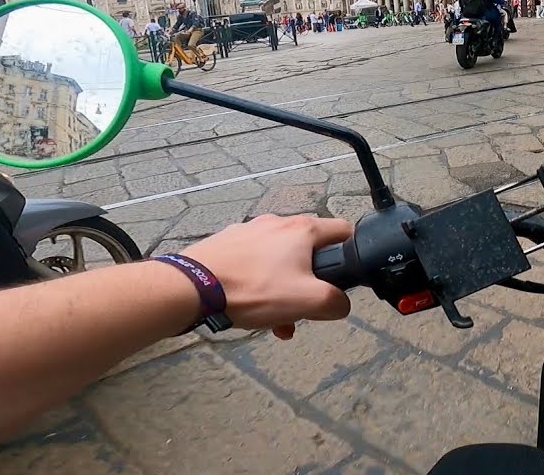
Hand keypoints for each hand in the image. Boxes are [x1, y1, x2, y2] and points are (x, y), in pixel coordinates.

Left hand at [180, 215, 352, 338]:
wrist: (191, 287)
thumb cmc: (254, 289)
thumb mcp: (307, 301)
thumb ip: (335, 303)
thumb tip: (341, 304)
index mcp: (302, 229)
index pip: (344, 230)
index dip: (351, 255)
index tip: (344, 280)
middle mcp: (278, 223)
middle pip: (309, 252)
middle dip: (311, 283)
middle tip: (302, 310)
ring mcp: (249, 231)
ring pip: (280, 261)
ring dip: (283, 289)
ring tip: (273, 319)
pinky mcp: (227, 243)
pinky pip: (254, 263)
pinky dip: (258, 284)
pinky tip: (248, 307)